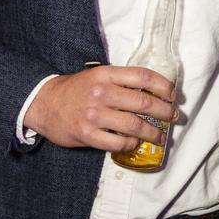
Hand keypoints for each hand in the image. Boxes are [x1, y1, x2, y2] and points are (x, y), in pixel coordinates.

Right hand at [23, 64, 176, 150]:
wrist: (44, 103)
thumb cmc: (76, 89)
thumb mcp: (98, 76)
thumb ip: (122, 81)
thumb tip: (154, 92)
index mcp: (106, 74)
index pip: (143, 77)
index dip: (164, 86)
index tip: (173, 95)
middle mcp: (102, 93)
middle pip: (144, 102)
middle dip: (165, 111)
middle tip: (174, 117)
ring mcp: (95, 115)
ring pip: (135, 125)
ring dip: (154, 132)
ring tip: (161, 136)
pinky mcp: (87, 134)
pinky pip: (119, 142)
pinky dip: (132, 144)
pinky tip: (136, 143)